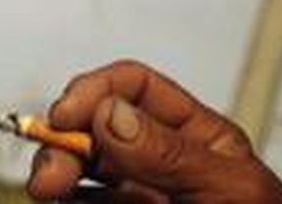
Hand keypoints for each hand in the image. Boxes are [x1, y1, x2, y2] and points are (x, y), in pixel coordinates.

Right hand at [25, 59, 281, 202]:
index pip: (136, 88)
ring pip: (80, 173)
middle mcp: (159, 164)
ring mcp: (139, 200)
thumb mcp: (232, 189)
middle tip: (51, 173)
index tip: (65, 113)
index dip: (96, 91)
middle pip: (96, 130)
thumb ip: (172, 153)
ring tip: (48, 190)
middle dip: (65, 139)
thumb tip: (112, 114)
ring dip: (58, 173)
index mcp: (195, 137)